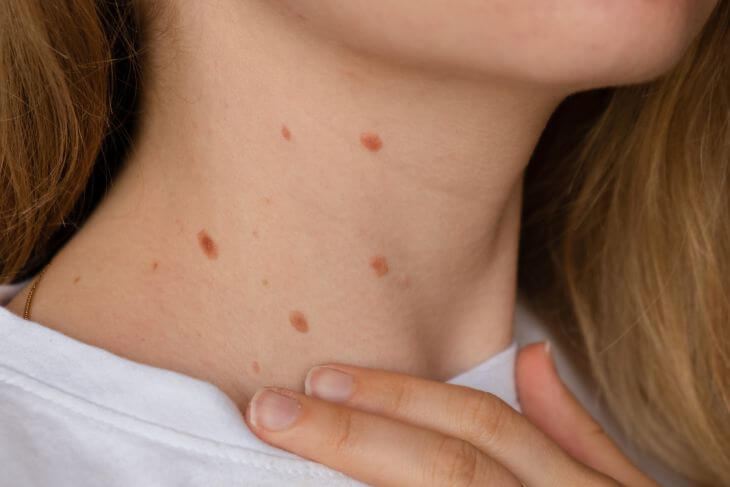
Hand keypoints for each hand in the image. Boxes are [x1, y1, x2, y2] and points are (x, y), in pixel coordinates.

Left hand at [243, 343, 657, 485]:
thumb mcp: (617, 486)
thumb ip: (572, 428)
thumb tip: (531, 354)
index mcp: (567, 483)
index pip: (477, 424)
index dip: (397, 396)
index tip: (322, 378)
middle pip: (439, 467)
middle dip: (350, 436)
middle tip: (271, 411)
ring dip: (349, 482)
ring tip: (281, 458)